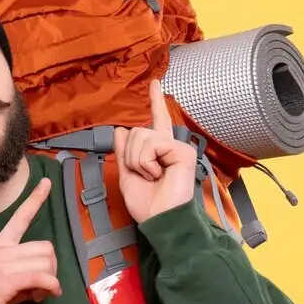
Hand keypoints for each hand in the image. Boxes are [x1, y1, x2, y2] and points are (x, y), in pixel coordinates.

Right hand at [0, 178, 61, 303]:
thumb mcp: (1, 279)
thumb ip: (24, 274)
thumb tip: (46, 282)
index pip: (19, 218)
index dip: (35, 200)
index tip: (47, 183)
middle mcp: (2, 249)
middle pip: (45, 247)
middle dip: (52, 268)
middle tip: (44, 285)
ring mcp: (3, 264)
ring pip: (46, 262)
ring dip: (50, 280)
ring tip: (39, 293)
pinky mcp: (6, 280)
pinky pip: (40, 277)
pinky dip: (50, 287)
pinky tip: (46, 295)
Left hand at [113, 79, 197, 222]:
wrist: (159, 220)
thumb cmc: (147, 204)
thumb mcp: (127, 176)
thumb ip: (123, 154)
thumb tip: (120, 130)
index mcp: (158, 152)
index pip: (156, 121)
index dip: (155, 102)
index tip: (154, 83)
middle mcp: (170, 146)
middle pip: (137, 132)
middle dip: (131, 156)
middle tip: (145, 176)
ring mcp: (177, 147)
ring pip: (141, 137)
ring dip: (138, 161)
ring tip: (152, 176)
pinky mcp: (182, 151)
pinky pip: (151, 145)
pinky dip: (146, 163)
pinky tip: (158, 174)